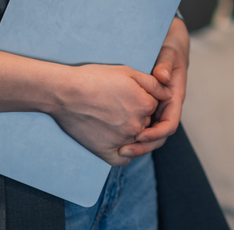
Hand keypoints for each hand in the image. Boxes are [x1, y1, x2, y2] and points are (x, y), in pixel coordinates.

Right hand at [51, 64, 170, 165]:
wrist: (65, 92)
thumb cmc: (95, 78)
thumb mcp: (128, 72)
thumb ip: (153, 84)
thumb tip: (168, 94)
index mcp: (145, 105)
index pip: (154, 106)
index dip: (143, 99)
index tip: (128, 94)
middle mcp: (136, 125)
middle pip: (147, 123)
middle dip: (139, 116)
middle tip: (120, 106)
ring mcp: (121, 140)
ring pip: (137, 141)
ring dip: (132, 133)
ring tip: (115, 120)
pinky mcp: (105, 152)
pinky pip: (123, 160)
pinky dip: (124, 154)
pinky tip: (119, 144)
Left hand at [120, 17, 189, 158]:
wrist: (168, 48)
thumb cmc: (169, 51)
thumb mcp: (169, 54)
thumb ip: (165, 64)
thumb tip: (162, 77)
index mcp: (174, 98)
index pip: (169, 124)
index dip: (156, 133)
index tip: (140, 136)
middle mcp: (166, 107)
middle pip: (158, 136)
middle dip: (143, 146)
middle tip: (125, 151)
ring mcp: (156, 110)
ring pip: (149, 134)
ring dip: (136, 145)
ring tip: (120, 152)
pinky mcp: (145, 109)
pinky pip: (140, 126)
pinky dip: (130, 136)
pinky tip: (116, 141)